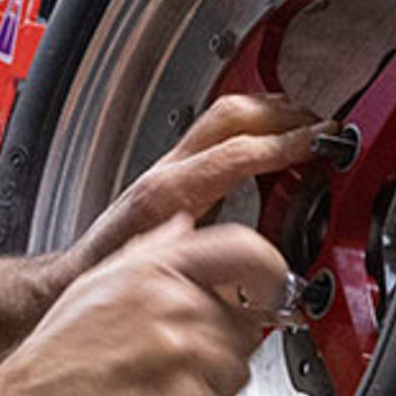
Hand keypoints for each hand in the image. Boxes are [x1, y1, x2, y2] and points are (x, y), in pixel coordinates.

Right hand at [0, 214, 296, 395]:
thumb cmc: (48, 364)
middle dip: (220, 341)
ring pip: (237, 368)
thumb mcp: (95, 283)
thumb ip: (151, 249)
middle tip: (172, 360)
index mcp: (156, 270)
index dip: (270, 270)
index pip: (246, 251)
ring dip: (208, 382)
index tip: (273, 286)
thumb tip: (186, 225)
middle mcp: (179, 308)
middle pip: (245, 320)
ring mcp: (192, 359)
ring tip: (153, 388)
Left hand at [64, 93, 322, 272]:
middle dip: (283, 113)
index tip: (322, 141)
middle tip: (319, 126)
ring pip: (222, 113)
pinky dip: (250, 128)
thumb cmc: (112, 281)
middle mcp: (168, 170)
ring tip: (304, 126)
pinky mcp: (172, 172)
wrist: (73, 280)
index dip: (287, 143)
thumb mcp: (178, 283)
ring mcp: (168, 166)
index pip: (239, 151)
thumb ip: (226, 271)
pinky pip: (216, 133)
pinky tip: (269, 144)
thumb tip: (275, 274)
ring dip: (268, 112)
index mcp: (171, 193)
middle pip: (231, 114)